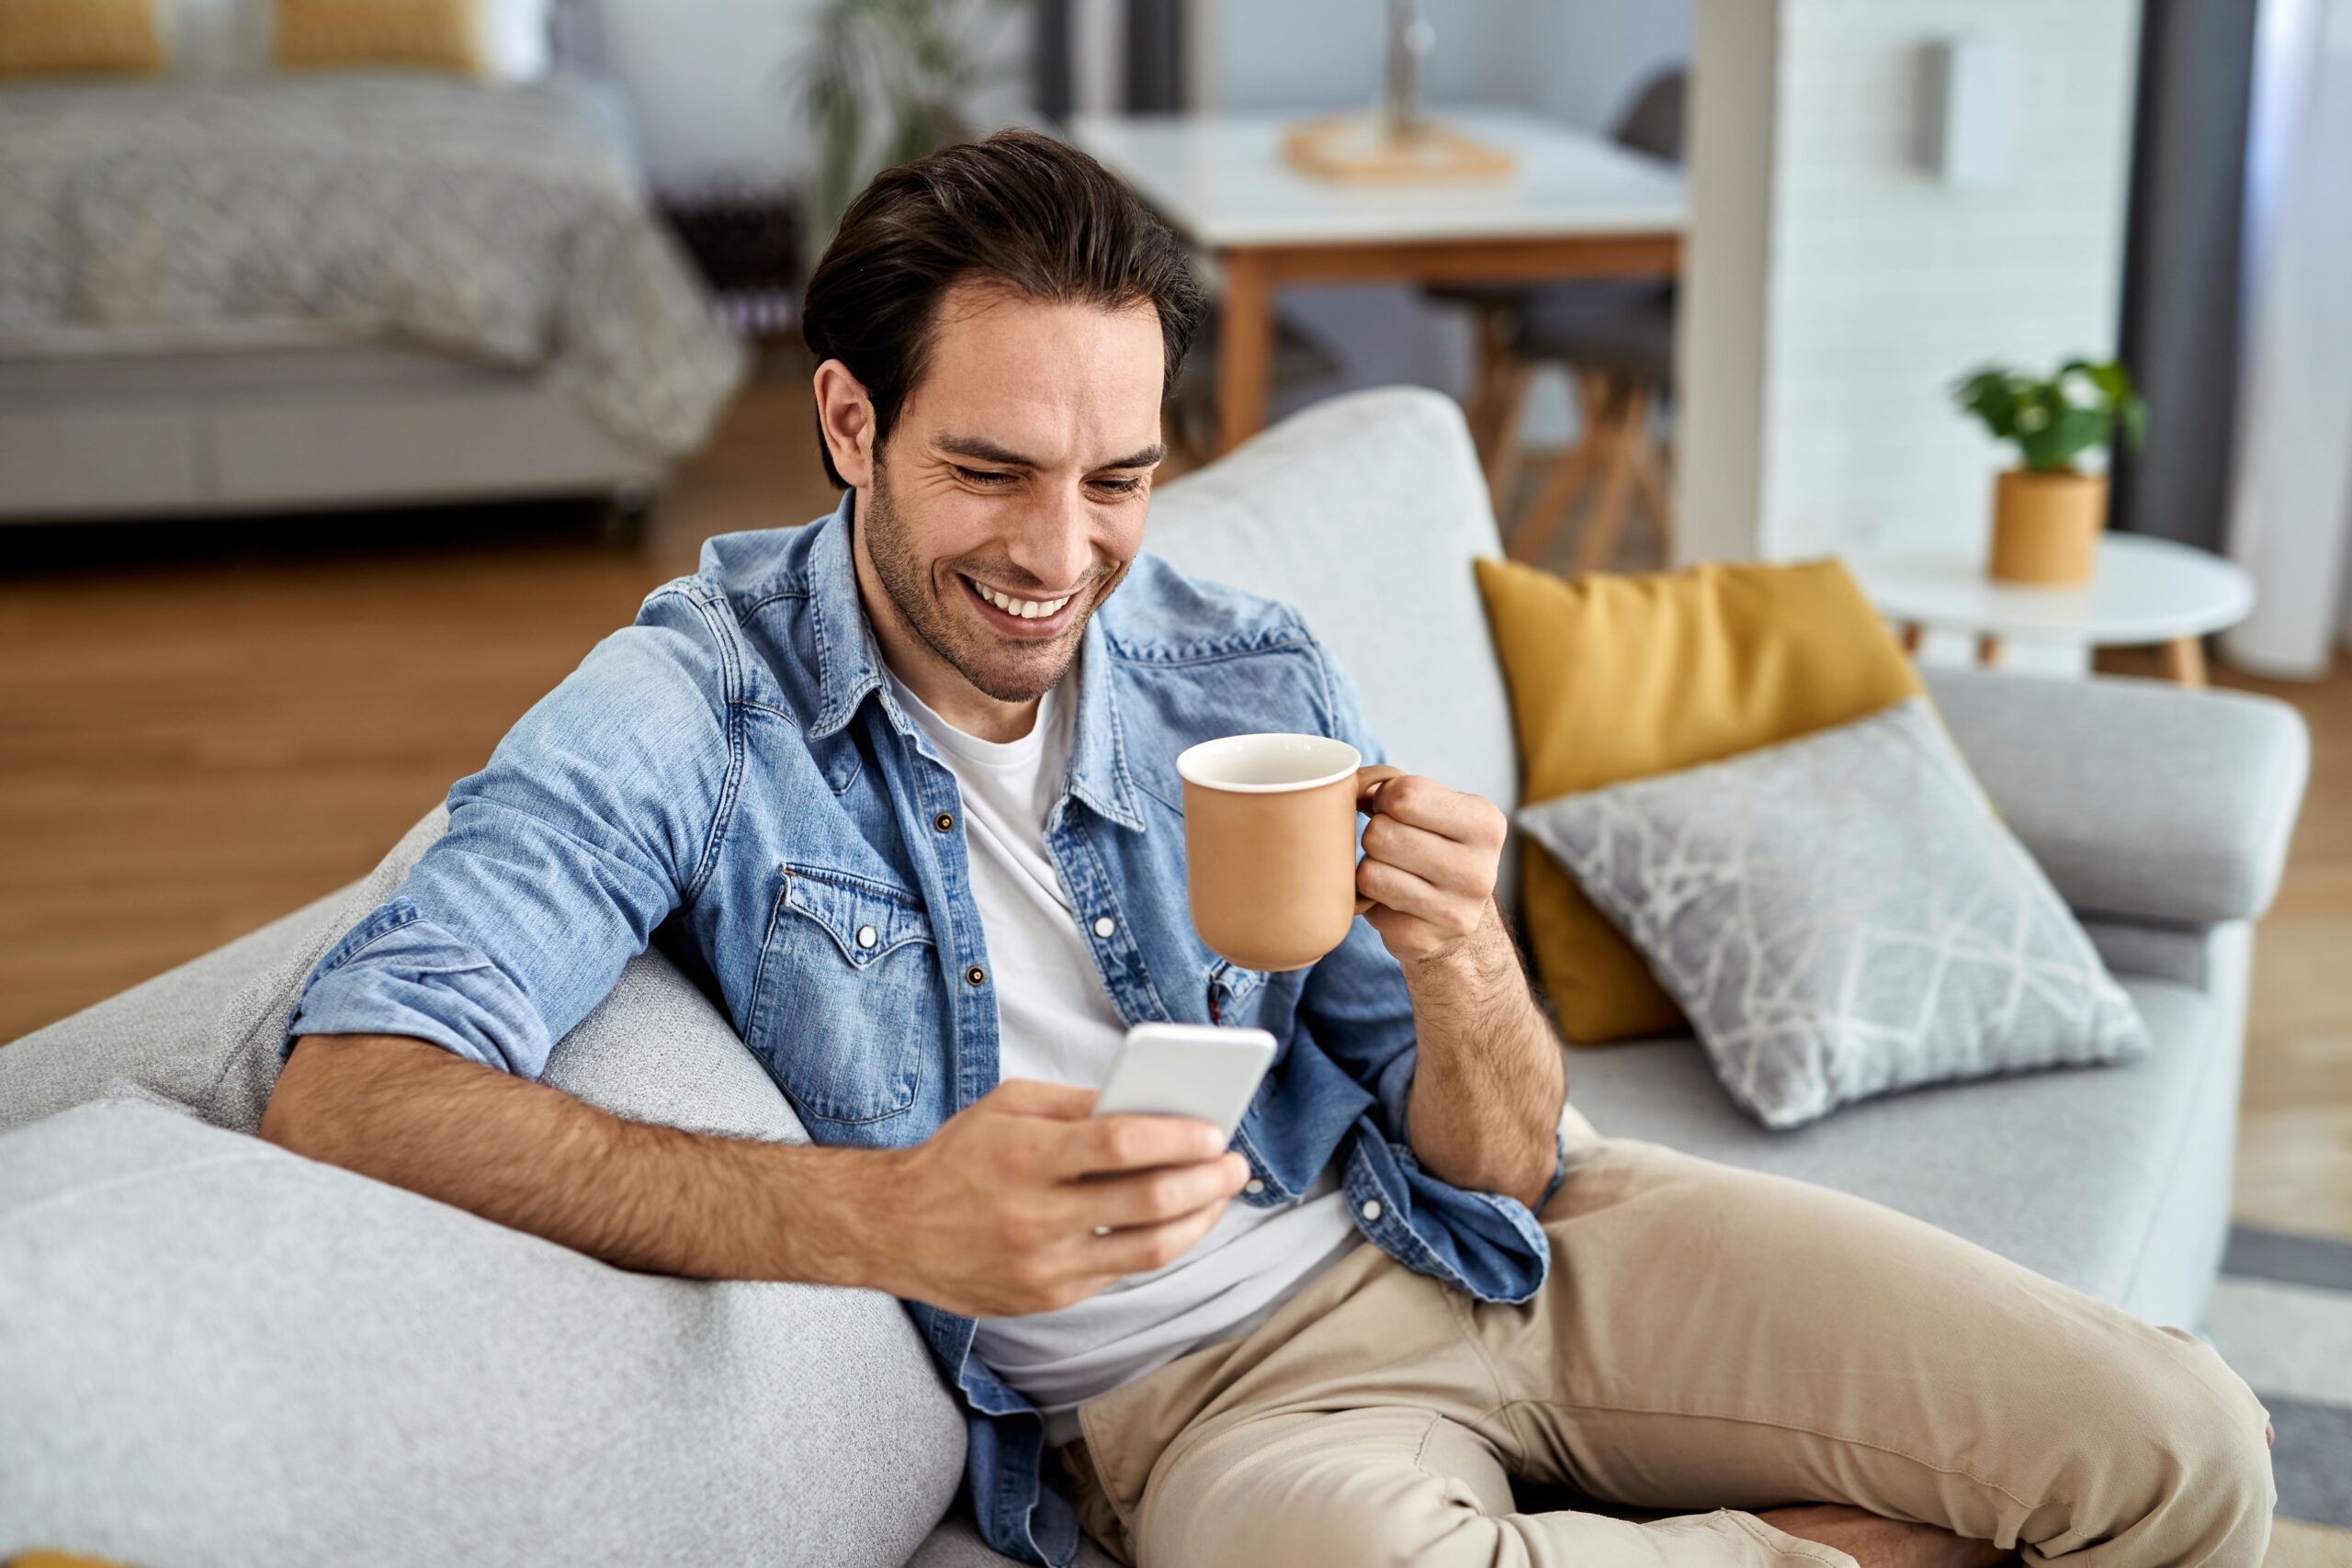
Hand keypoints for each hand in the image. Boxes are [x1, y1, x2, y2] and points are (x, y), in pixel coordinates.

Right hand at [871, 1078, 1250, 1317]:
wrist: (894, 1231)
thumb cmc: (957, 1158)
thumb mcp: (1006, 1106)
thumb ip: (1077, 1103)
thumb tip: (1149, 1104)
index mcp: (1023, 1156)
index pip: (1120, 1145)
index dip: (1176, 1138)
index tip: (1214, 1131)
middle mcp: (1034, 1216)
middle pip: (1146, 1202)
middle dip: (1206, 1182)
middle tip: (1236, 1165)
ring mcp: (1042, 1267)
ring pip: (1147, 1250)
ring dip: (1198, 1221)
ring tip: (1220, 1197)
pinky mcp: (1047, 1299)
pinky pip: (1121, 1272)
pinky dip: (1158, 1245)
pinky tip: (1178, 1222)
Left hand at [1354, 773, 1509, 964]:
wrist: (1457, 915)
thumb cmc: (1437, 845)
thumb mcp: (1436, 807)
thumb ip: (1395, 787)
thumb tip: (1350, 787)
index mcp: (1486, 824)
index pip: (1405, 795)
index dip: (1385, 798)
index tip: (1394, 811)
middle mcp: (1478, 871)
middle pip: (1381, 834)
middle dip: (1375, 835)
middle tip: (1393, 846)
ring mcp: (1454, 912)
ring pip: (1370, 872)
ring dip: (1370, 868)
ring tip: (1393, 871)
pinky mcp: (1423, 941)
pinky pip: (1368, 907)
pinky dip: (1371, 900)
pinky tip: (1394, 900)